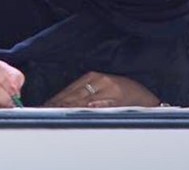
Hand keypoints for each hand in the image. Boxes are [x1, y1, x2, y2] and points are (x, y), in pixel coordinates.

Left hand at [44, 71, 159, 107]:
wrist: (144, 94)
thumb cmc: (120, 93)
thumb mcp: (99, 88)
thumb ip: (81, 95)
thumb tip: (59, 105)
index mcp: (92, 77)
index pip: (69, 90)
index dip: (55, 100)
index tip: (43, 107)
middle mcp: (99, 80)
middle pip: (75, 95)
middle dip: (59, 105)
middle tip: (45, 112)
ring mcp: (110, 89)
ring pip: (87, 100)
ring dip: (72, 107)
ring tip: (59, 113)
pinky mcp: (120, 98)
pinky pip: (105, 103)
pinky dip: (96, 106)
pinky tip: (88, 108)